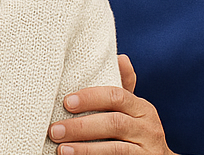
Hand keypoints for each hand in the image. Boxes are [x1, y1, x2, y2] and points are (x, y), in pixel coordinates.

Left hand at [49, 55, 173, 154]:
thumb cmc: (137, 131)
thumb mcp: (133, 109)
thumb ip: (123, 88)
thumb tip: (121, 57)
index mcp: (142, 108)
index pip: (116, 96)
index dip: (90, 98)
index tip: (66, 102)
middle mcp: (148, 128)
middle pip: (113, 123)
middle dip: (81, 127)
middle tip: (55, 130)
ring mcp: (147, 150)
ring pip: (115, 148)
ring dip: (85, 149)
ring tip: (62, 149)